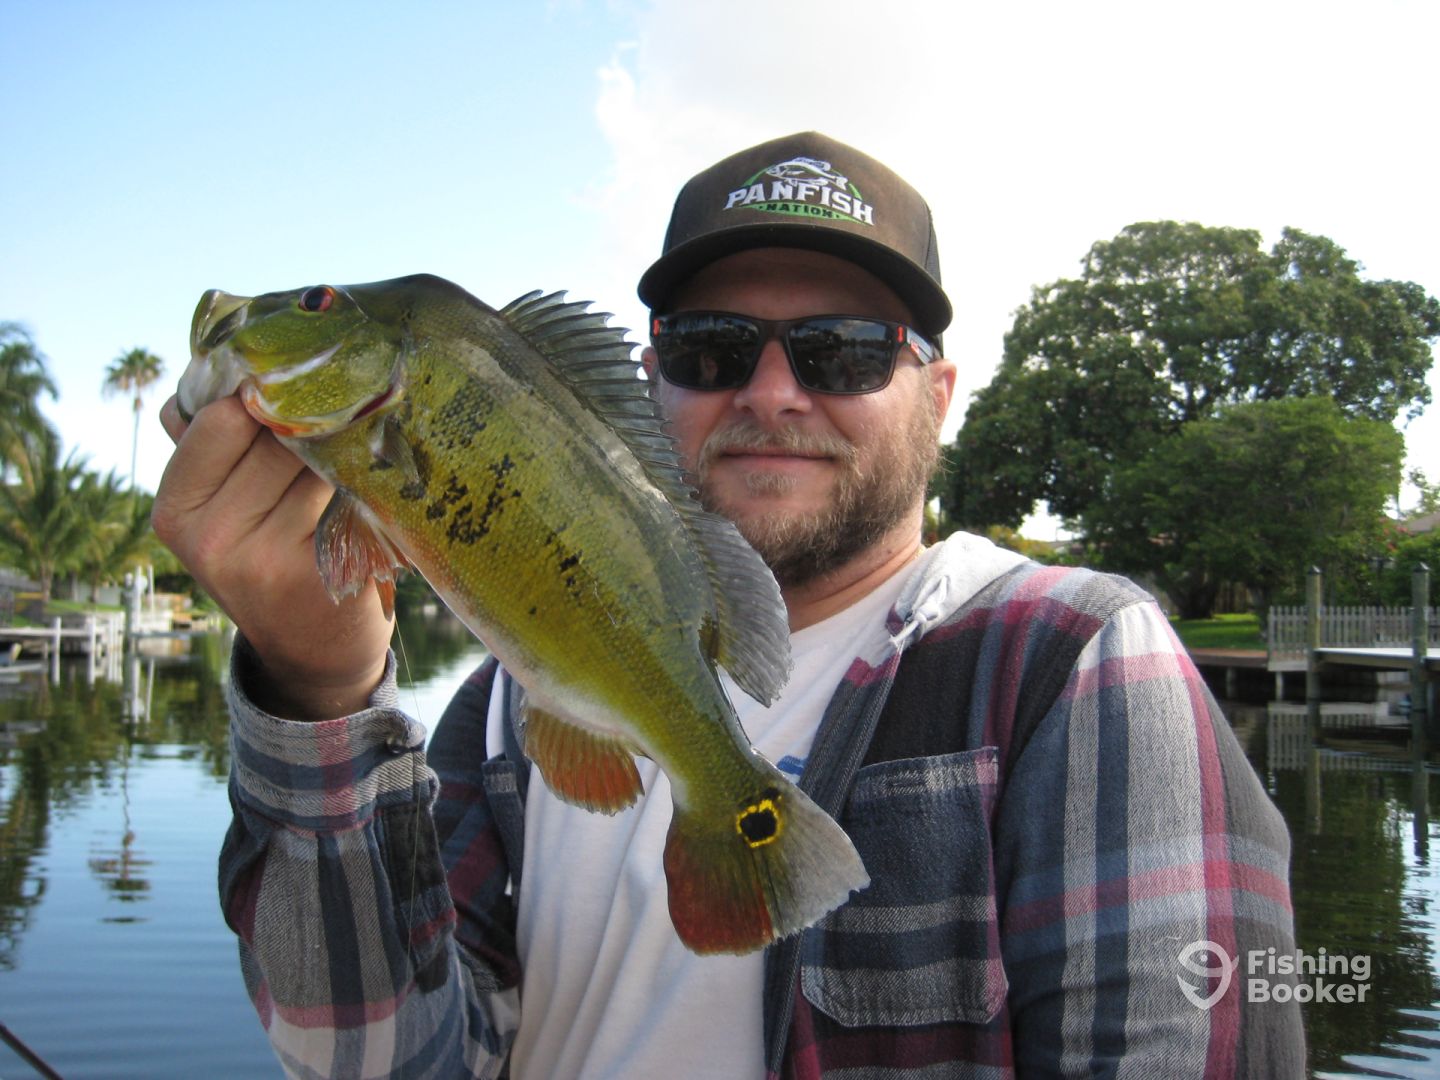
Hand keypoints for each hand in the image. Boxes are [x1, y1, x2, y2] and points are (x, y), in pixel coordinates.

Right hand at [151, 394, 392, 719]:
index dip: (267, 396)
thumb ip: (214, 444)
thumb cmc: (271, 555)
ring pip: (321, 464)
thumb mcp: (223, 507)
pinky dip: (371, 486)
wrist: (312, 651)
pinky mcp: (319, 576)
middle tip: (351, 406)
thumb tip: (225, 359)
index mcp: (175, 509)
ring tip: (366, 445)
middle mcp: (209, 539)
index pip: (221, 419)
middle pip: (277, 439)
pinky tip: (379, 487)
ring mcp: (264, 561)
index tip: (301, 384)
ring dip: (350, 449)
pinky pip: (353, 500)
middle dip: (317, 421)